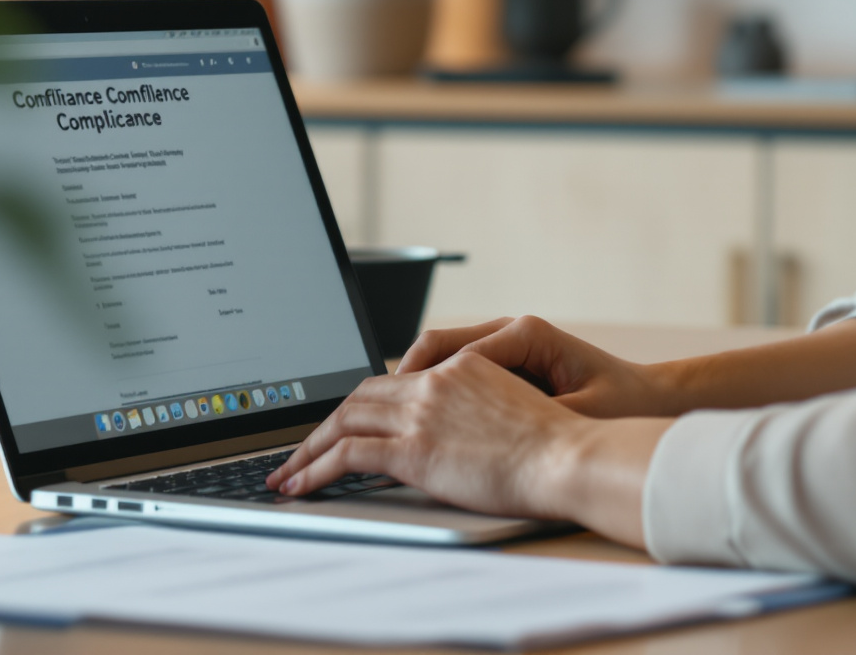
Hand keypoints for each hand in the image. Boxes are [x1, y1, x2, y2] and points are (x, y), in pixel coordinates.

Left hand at [263, 350, 605, 521]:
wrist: (569, 456)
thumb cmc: (557, 446)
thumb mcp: (512, 412)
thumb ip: (476, 412)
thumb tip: (453, 438)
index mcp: (459, 368)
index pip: (393, 380)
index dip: (361, 403)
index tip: (342, 424)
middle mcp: (433, 383)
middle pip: (359, 396)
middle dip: (323, 425)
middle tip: (300, 449)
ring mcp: (421, 414)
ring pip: (343, 422)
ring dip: (307, 449)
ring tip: (286, 474)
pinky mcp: (414, 449)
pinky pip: (347, 455)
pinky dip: (314, 470)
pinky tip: (301, 486)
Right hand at [396, 315, 684, 418]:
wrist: (647, 400)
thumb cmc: (618, 404)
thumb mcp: (575, 412)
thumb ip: (528, 414)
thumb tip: (483, 422)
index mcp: (525, 333)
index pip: (455, 350)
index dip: (422, 381)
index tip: (400, 408)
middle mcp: (509, 331)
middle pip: (436, 345)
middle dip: (403, 379)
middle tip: (371, 412)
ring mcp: (504, 344)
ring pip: (440, 356)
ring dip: (414, 385)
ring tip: (387, 418)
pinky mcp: (504, 364)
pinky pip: (455, 371)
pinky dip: (433, 392)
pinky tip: (420, 422)